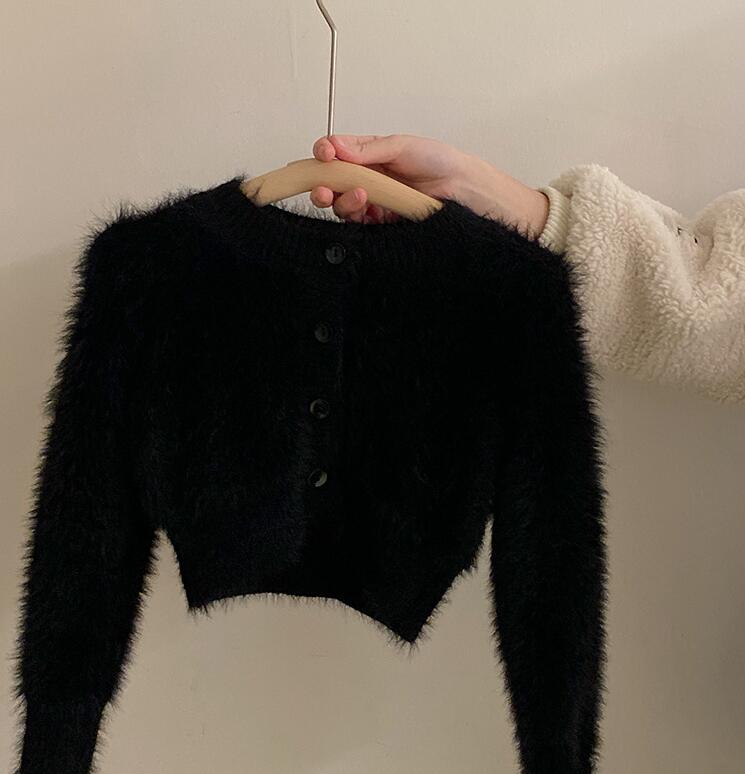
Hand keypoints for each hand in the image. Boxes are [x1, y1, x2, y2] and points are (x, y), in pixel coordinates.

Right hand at [309, 133, 549, 238]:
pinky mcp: (382, 225)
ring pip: (342, 206)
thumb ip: (368, 149)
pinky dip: (357, 217)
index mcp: (369, 157)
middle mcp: (368, 180)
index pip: (336, 156)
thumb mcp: (402, 146)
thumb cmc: (440, 162)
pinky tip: (366, 208)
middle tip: (323, 187)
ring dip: (342, 201)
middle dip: (322, 185)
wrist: (465, 190)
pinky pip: (359, 224)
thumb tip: (335, 146)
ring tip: (359, 196)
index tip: (323, 154)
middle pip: (332, 184)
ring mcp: (374, 203)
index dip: (325, 155)